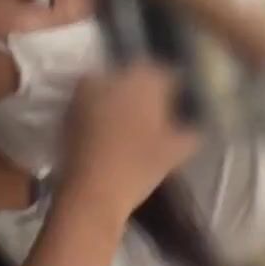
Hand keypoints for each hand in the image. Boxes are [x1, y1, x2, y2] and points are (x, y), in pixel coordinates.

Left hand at [59, 61, 199, 221]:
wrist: (91, 191)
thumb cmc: (140, 167)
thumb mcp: (178, 150)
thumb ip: (191, 130)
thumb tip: (195, 121)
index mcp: (145, 79)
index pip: (166, 73)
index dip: (174, 87)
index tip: (179, 102)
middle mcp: (115, 75)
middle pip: (137, 75)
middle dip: (147, 89)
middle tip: (157, 111)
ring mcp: (88, 90)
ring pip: (113, 85)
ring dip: (123, 97)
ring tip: (133, 120)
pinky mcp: (69, 107)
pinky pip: (93, 100)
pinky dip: (102, 109)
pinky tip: (111, 129)